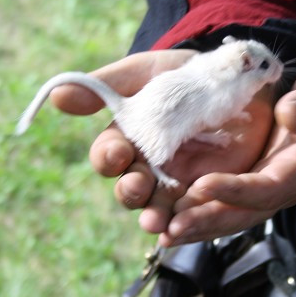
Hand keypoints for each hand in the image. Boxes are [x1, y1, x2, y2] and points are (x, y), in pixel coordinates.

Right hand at [49, 49, 276, 231]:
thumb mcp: (150, 71)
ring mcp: (181, 184)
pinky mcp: (213, 193)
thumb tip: (56, 96)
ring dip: (156, 218)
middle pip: (131, 190)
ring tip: (157, 224)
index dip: (109, 157)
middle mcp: (149, 168)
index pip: (109, 156)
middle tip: (139, 186)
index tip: (117, 153)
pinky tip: (188, 225)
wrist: (239, 79)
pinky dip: (193, 221)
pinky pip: (199, 214)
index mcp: (129, 140)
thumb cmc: (186, 75)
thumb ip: (108, 85)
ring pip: (161, 211)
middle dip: (131, 191)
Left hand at [158, 63, 295, 245]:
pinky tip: (168, 222)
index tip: (202, 185)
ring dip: (197, 227)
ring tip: (163, 233)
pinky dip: (197, 215)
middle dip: (208, 221)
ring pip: (231, 215)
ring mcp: (267, 189)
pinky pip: (224, 205)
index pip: (270, 186)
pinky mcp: (252, 184)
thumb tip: (288, 115)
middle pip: (245, 212)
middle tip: (172, 228)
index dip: (237, 190)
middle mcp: (285, 187)